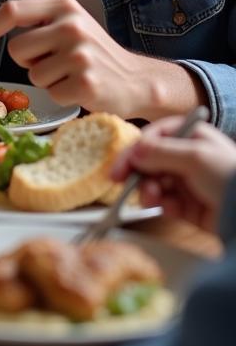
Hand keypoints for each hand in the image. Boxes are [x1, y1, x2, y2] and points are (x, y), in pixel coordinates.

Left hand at [0, 0, 187, 119]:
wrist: (137, 81)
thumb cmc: (94, 55)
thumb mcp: (70, 25)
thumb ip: (37, 23)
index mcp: (64, 7)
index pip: (13, 10)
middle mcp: (72, 26)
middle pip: (16, 49)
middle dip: (28, 61)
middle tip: (55, 63)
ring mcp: (80, 54)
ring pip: (32, 74)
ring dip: (46, 80)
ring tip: (72, 75)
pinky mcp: (86, 83)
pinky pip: (50, 93)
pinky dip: (60, 96)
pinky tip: (81, 89)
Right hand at [109, 116, 235, 233]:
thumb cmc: (228, 175)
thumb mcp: (194, 156)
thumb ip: (159, 152)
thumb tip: (133, 153)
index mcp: (190, 136)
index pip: (153, 137)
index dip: (135, 150)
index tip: (119, 166)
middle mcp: (187, 156)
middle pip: (149, 161)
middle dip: (139, 172)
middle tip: (124, 183)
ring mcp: (187, 181)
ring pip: (154, 182)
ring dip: (149, 189)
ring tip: (153, 197)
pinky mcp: (188, 205)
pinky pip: (165, 202)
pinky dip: (163, 205)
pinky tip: (170, 208)